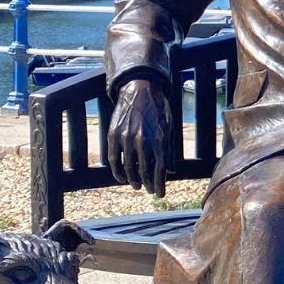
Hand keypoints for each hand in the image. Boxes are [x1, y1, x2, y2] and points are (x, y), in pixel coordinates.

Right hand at [106, 77, 169, 195]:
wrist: (140, 89)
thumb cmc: (157, 109)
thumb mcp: (168, 128)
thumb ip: (168, 149)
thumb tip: (170, 171)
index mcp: (158, 139)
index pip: (160, 170)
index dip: (159, 184)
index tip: (160, 194)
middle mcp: (142, 140)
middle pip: (144, 171)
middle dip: (147, 184)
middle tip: (149, 190)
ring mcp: (126, 138)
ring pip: (128, 167)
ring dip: (132, 180)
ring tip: (137, 185)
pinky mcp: (113, 134)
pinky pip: (113, 158)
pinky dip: (117, 170)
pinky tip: (121, 177)